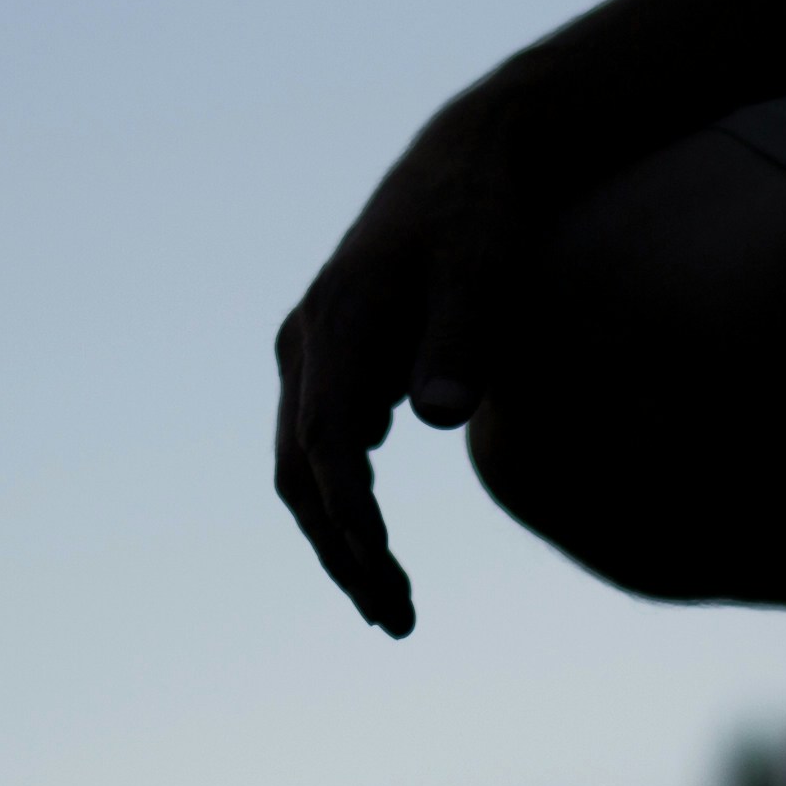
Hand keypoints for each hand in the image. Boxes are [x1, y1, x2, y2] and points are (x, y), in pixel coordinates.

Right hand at [271, 111, 528, 636]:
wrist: (461, 165)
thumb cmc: (479, 219)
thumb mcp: (485, 268)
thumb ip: (463, 338)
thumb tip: (438, 418)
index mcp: (338, 319)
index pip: (327, 440)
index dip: (350, 513)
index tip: (387, 569)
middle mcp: (306, 338)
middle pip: (301, 471)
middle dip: (342, 552)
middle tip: (397, 620)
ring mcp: (309, 349)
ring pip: (302, 467)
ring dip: (338, 539)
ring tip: (391, 604)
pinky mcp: (327, 359)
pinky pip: (318, 448)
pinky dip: (341, 505)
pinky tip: (379, 547)